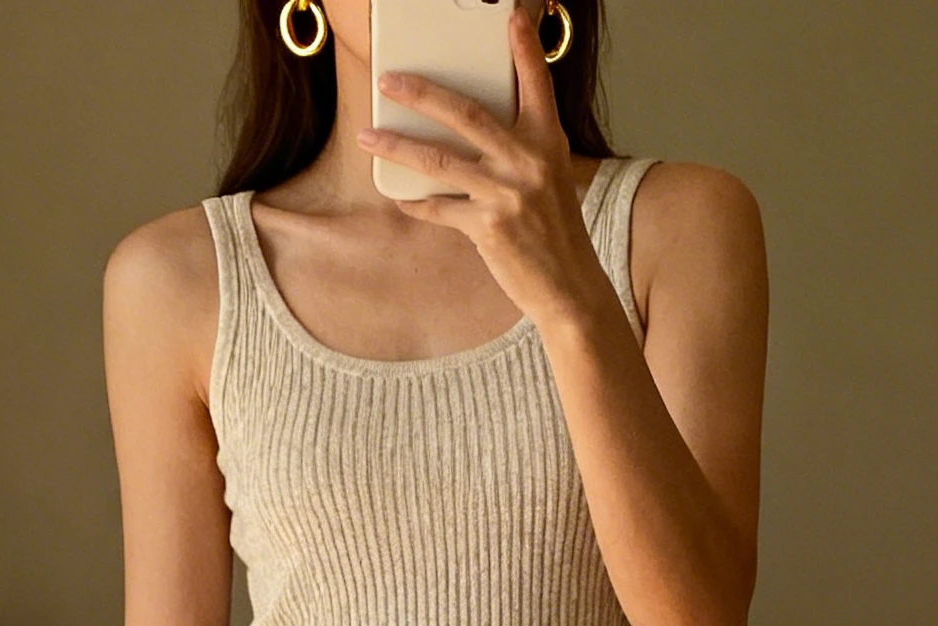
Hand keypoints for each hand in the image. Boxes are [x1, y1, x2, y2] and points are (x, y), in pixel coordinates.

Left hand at [358, 9, 607, 335]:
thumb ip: (520, 145)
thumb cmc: (555, 230)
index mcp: (546, 141)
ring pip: (440, 161)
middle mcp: (528, 161)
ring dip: (398, 146)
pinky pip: (439, 209)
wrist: (569, 286)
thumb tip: (472, 125)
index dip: (524, 49)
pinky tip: (399, 197)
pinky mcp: (488, 227)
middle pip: (466, 114)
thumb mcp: (550, 176)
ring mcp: (506, 194)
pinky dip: (417, 203)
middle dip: (422, 94)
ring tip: (369, 136)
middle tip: (389, 80)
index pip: (536, 84)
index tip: (510, 17)